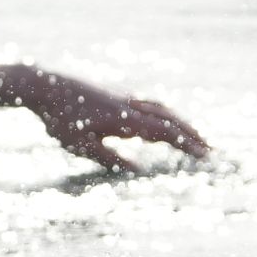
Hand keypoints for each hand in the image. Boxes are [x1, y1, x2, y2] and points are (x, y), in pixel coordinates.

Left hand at [14, 69, 212, 169]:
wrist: (45, 84)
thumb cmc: (60, 119)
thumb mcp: (81, 146)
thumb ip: (110, 159)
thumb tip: (138, 171)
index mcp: (124, 118)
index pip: (164, 132)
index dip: (186, 143)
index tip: (204, 156)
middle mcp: (130, 104)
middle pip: (169, 118)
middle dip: (192, 134)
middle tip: (211, 150)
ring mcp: (125, 97)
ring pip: (162, 108)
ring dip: (181, 122)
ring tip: (194, 137)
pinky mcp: (118, 95)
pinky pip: (150, 104)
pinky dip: (166, 115)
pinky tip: (166, 124)